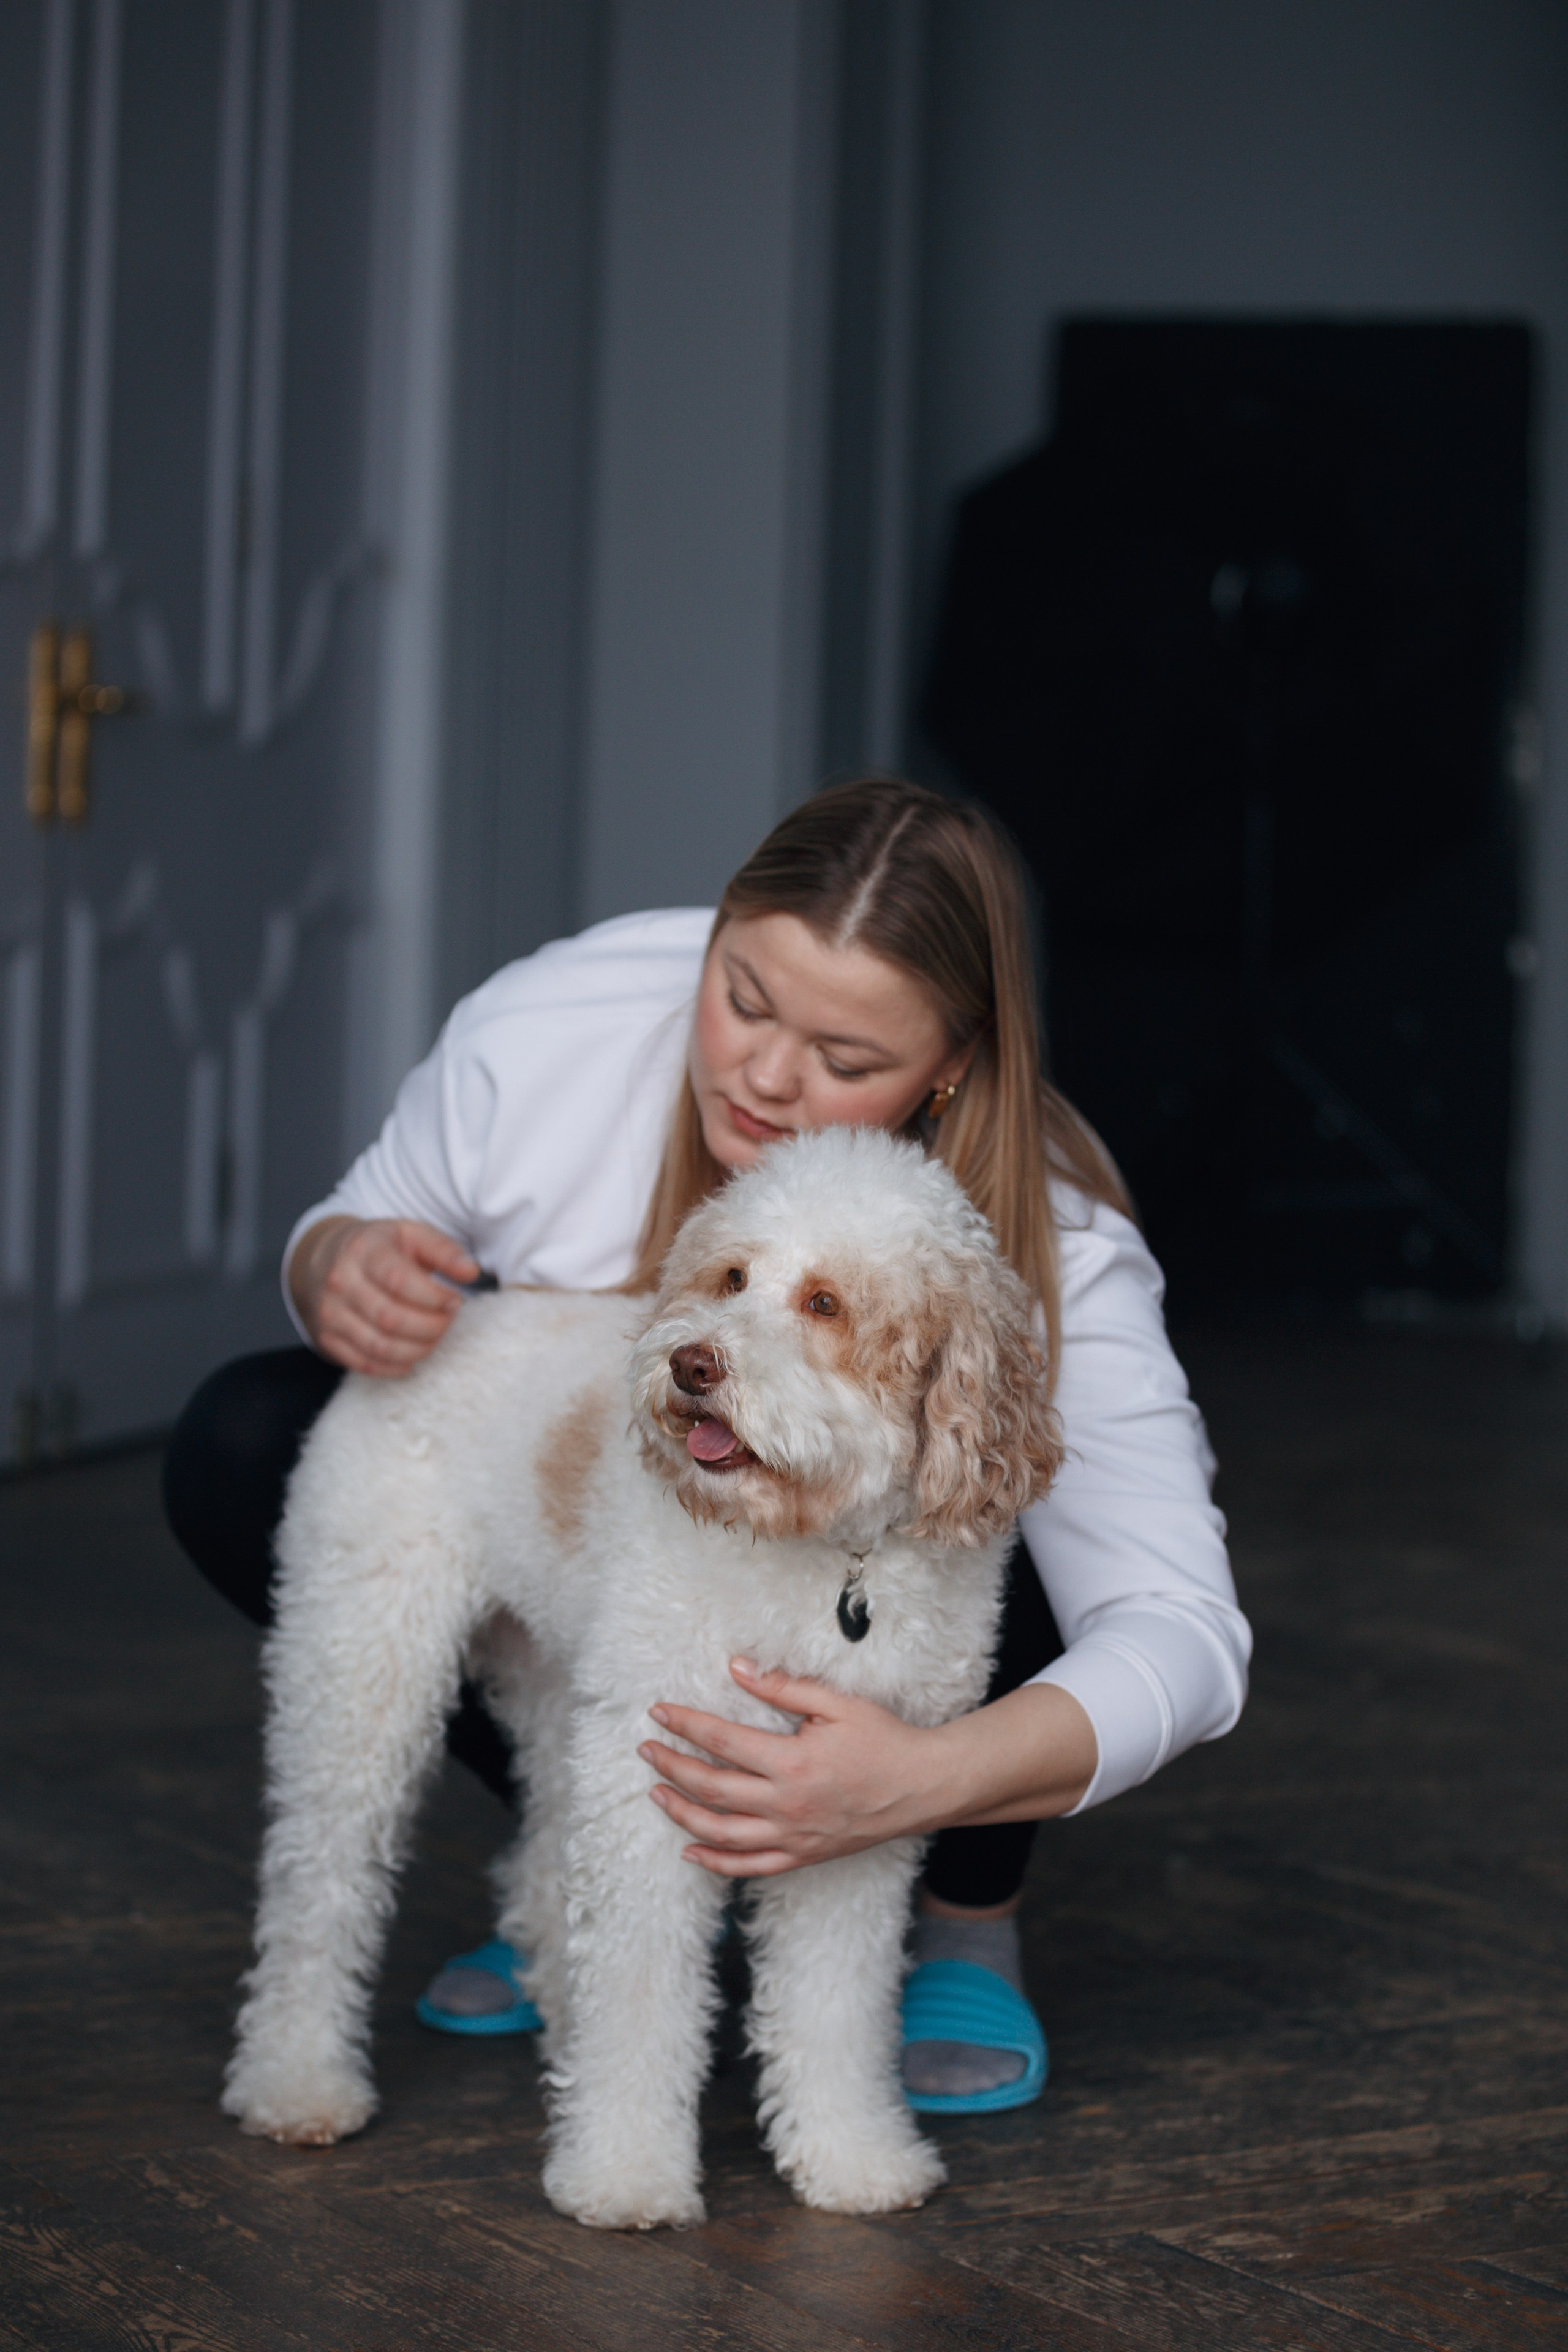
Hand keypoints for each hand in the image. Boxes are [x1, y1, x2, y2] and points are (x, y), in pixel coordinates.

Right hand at [289, 1215, 479, 1375]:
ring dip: (418, 1349)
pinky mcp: (327, 1338)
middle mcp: (340, 1281)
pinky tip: (413, 1353)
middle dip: (430, 1327)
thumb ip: (445, 1251)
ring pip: (379, 1346)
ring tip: (434, 1337)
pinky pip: (365, 1364)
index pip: (398, 1280)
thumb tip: (470, 1272)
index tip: (454, 1300)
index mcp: (363, 1250)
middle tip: (447, 1321)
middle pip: (390, 1318)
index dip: (433, 1297)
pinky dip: (396, 1365)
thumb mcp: (412, 1235)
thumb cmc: (381, 1248)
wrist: (326, 1259)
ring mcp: (330, 1312)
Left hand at [638, 1661, 953, 1877]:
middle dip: (671, 1767)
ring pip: (721, 1832)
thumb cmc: (882, 1740)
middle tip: (647, 1750)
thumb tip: (737, 1668)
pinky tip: (691, 1850)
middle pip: (711, 1787)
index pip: (721, 1740)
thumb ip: (782, 1688)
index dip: (685, 1725)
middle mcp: (785, 1805)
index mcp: (791, 1762)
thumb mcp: (836, 1703)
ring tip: (657, 1794)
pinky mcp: (802, 1856)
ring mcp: (792, 1836)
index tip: (659, 1713)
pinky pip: (750, 1866)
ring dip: (682, 1813)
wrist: (922, 1787)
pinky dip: (716, 1862)